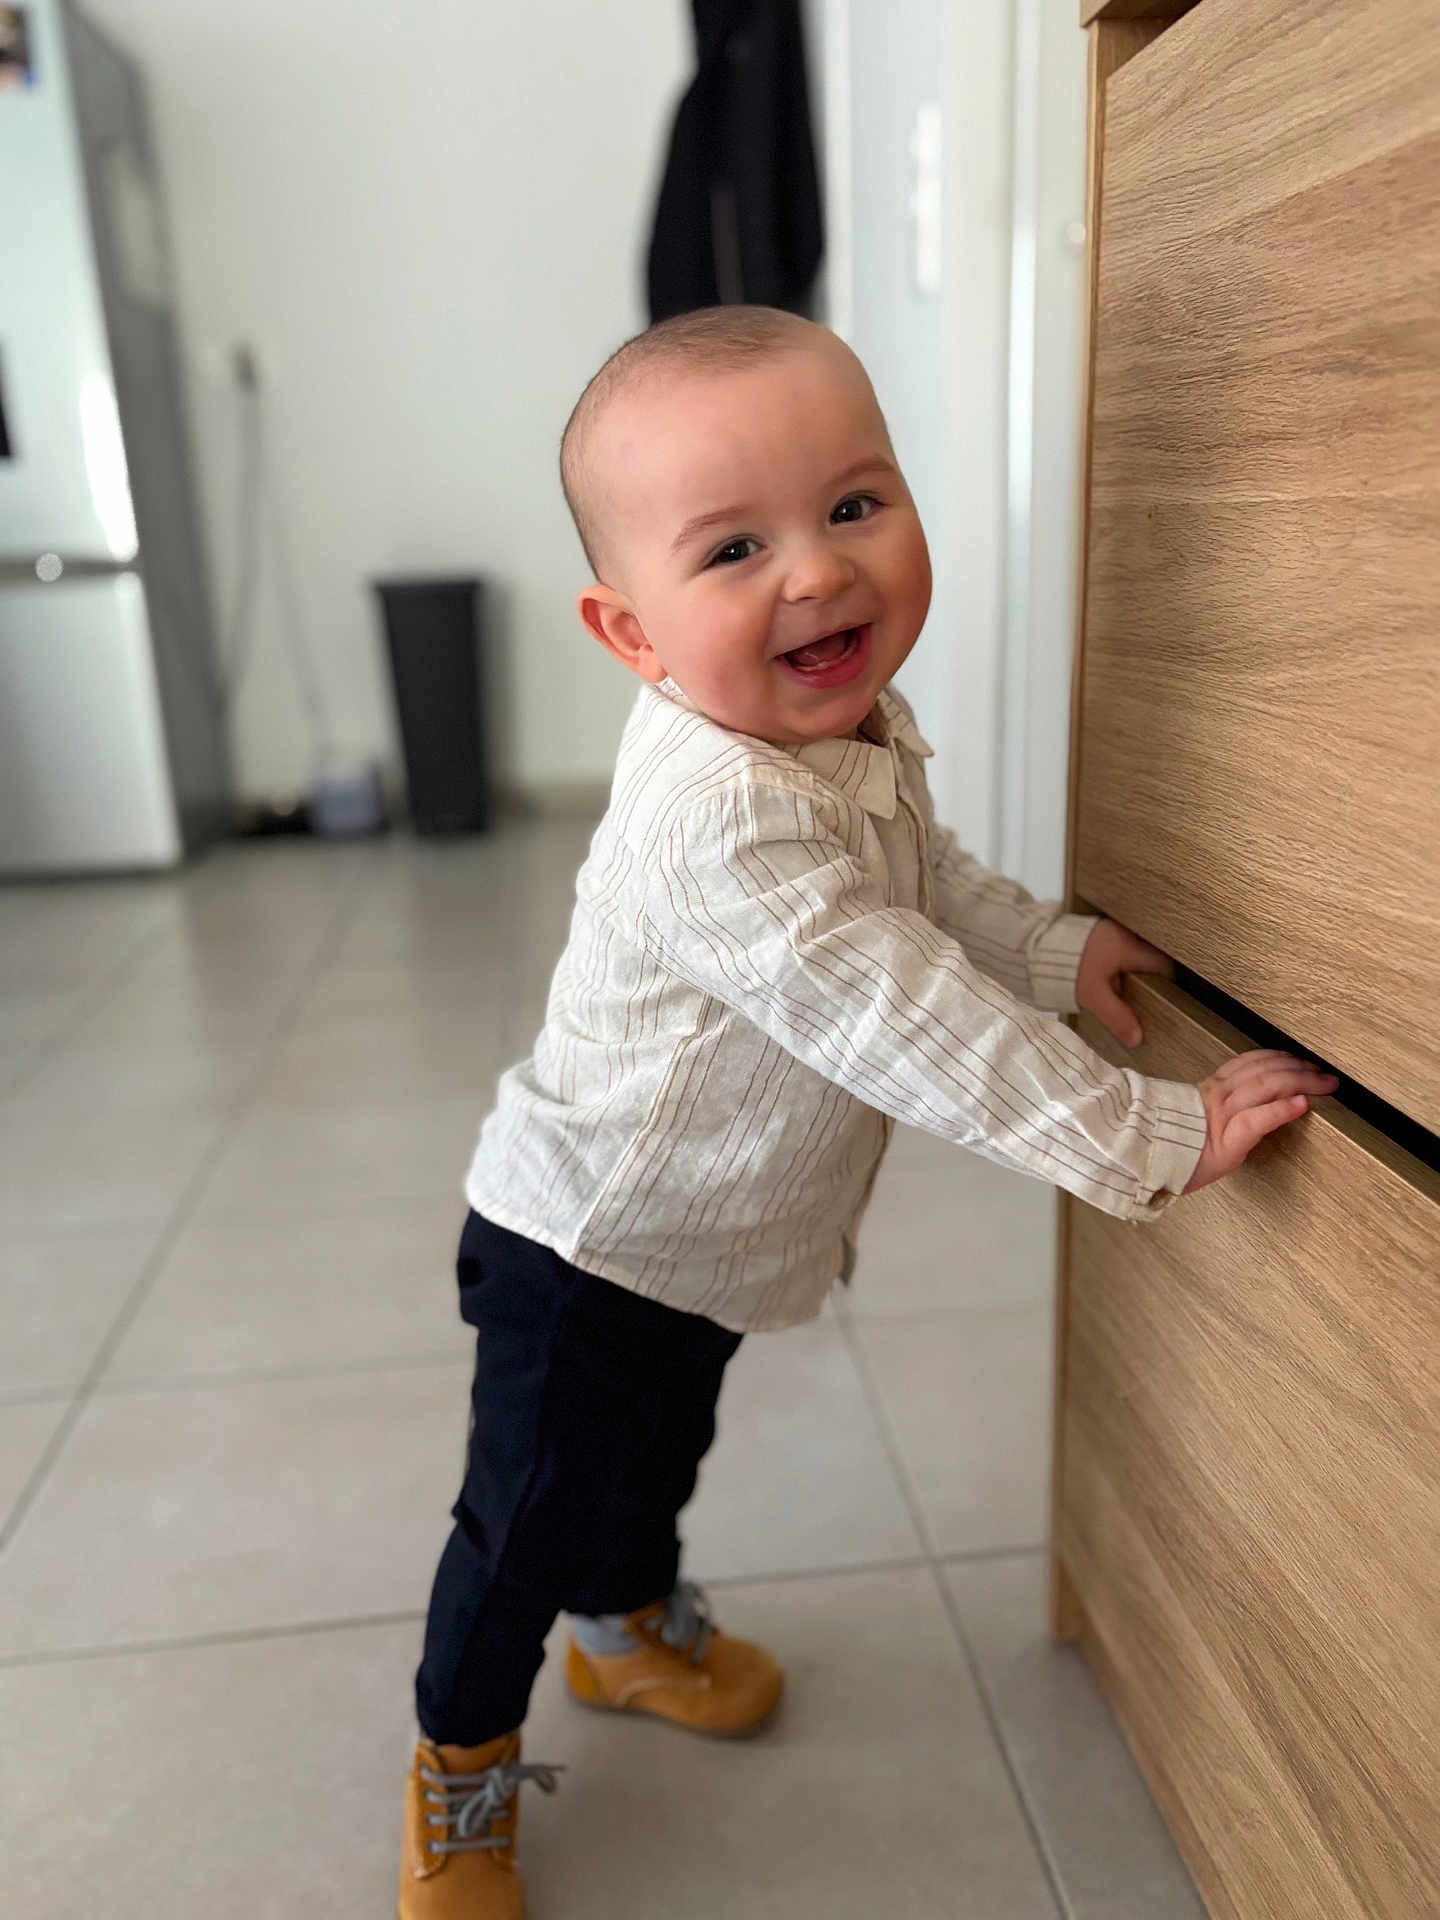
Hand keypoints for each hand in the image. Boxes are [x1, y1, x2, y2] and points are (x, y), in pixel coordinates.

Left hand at [1075, 918, 1172, 1047]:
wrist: (1036, 947)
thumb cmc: (1067, 969)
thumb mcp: (1094, 995)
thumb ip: (1117, 1017)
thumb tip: (1137, 1039)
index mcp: (1130, 949)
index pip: (1163, 965)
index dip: (1168, 983)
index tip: (1166, 1000)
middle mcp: (1126, 936)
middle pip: (1151, 959)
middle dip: (1151, 979)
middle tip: (1148, 1000)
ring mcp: (1113, 932)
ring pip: (1135, 954)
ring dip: (1134, 971)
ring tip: (1129, 993)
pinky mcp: (1100, 934)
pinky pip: (1121, 950)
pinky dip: (1121, 965)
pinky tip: (1113, 979)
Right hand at [1183, 1051, 1339, 1193]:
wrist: (1147, 1161)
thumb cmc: (1173, 1146)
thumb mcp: (1197, 1117)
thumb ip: (1222, 1105)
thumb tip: (1249, 1103)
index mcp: (1213, 1089)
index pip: (1252, 1061)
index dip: (1281, 1057)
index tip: (1301, 1059)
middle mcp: (1219, 1095)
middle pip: (1266, 1070)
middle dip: (1300, 1068)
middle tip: (1325, 1073)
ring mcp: (1223, 1115)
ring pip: (1266, 1086)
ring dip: (1301, 1082)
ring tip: (1323, 1083)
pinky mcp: (1228, 1140)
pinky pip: (1257, 1119)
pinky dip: (1281, 1110)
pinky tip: (1301, 1105)